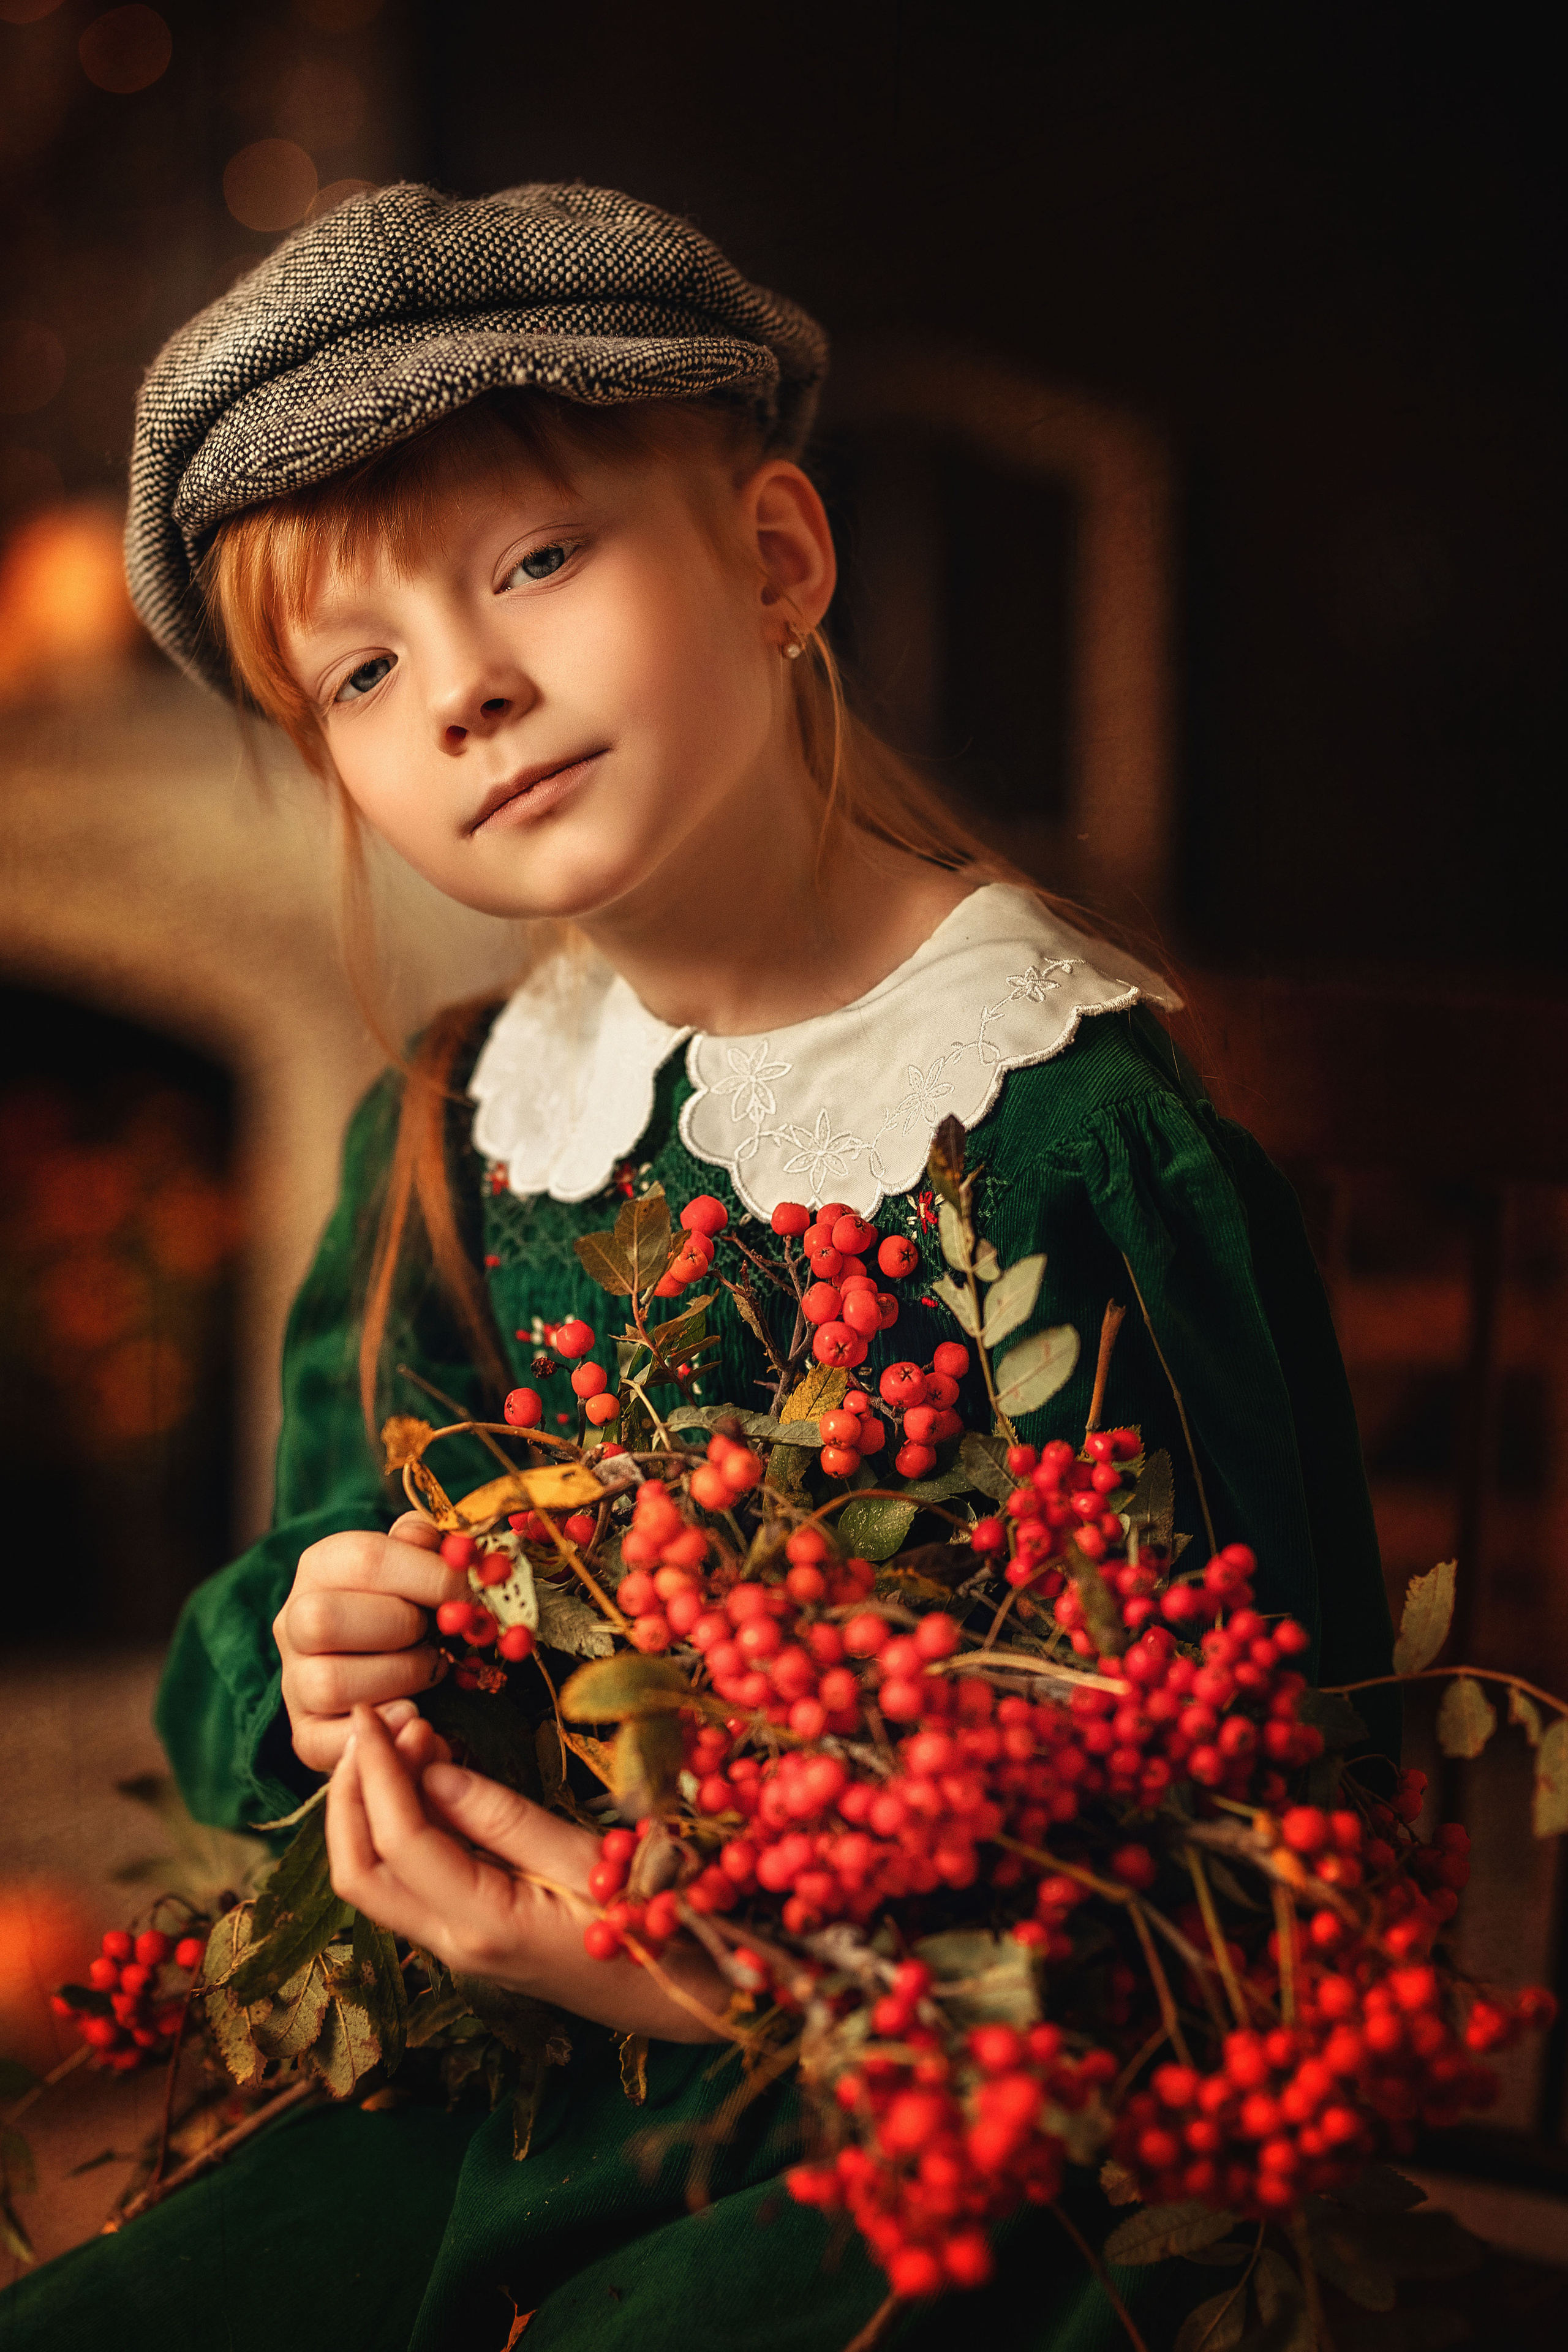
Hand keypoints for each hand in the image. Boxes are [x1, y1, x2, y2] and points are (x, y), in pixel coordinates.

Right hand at [275, 1512, 462, 1772]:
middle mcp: (294, 1621)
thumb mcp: (422, 1561)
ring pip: (326, 1683)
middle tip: (440, 1635)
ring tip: (432, 1670)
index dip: (431, 1577)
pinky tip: (414, 1716)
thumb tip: (455, 1549)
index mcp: (323, 1566)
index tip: (474, 1593)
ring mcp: (294, 1681)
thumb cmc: (414, 1602)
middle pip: (324, 1620)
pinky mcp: (305, 1733)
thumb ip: (432, 1545)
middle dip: (402, 1628)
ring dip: (398, 1679)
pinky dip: (377, 1733)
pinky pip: (322, 1743)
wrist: (398, 1662)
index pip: (365, 1559)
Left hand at [326, 1705, 729, 2043]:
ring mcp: (455, 1944)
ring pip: (374, 1879)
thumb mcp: (585, 1854)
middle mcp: (454, 1943)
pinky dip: (397, 1822)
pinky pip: (406, 1878)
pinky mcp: (466, 1932)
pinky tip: (426, 1773)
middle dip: (350, 1792)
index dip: (379, 1771)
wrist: (677, 1994)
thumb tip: (432, 1768)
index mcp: (486, 1924)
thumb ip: (503, 1817)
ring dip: (369, 1805)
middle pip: (358, 1873)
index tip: (376, 1712)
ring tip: (404, 1734)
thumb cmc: (648, 1918)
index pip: (401, 1842)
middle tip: (376, 1722)